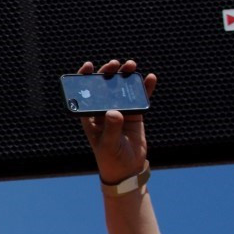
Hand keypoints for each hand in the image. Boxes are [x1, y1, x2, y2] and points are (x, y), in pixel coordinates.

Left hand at [76, 59, 156, 184]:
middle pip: (103, 86)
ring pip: (121, 89)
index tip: (89, 66)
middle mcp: (103, 110)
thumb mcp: (108, 144)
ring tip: (131, 65)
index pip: (84, 93)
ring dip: (125, 76)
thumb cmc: (111, 158)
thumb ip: (111, 129)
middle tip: (114, 65)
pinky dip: (144, 88)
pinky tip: (149, 78)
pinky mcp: (134, 114)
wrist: (127, 169)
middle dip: (108, 73)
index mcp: (89, 116)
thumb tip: (114, 112)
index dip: (84, 77)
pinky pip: (138, 98)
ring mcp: (119, 110)